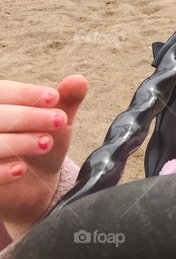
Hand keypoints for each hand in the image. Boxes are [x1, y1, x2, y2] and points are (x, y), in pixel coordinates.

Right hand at [0, 75, 87, 237]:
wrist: (33, 184)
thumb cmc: (41, 142)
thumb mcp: (58, 118)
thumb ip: (68, 99)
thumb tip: (79, 80)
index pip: (3, 91)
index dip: (26, 93)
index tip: (54, 98)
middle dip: (29, 116)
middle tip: (60, 121)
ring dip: (19, 142)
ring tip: (46, 143)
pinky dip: (1, 171)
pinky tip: (21, 170)